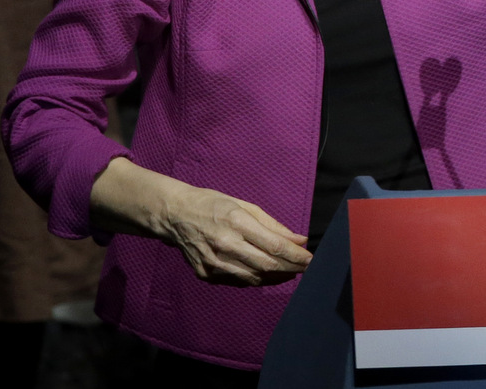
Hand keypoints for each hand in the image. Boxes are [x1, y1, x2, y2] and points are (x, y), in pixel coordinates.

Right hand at [90, 157, 311, 286]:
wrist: (174, 214)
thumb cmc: (213, 204)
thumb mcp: (245, 206)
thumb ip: (273, 225)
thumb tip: (300, 239)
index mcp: (236, 222)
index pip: (274, 246)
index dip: (295, 256)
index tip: (311, 259)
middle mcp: (225, 245)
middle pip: (267, 265)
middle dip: (291, 268)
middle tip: (306, 268)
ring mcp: (214, 262)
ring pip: (254, 277)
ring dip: (275, 276)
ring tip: (289, 270)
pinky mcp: (205, 274)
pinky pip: (238, 280)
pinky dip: (255, 278)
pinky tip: (266, 272)